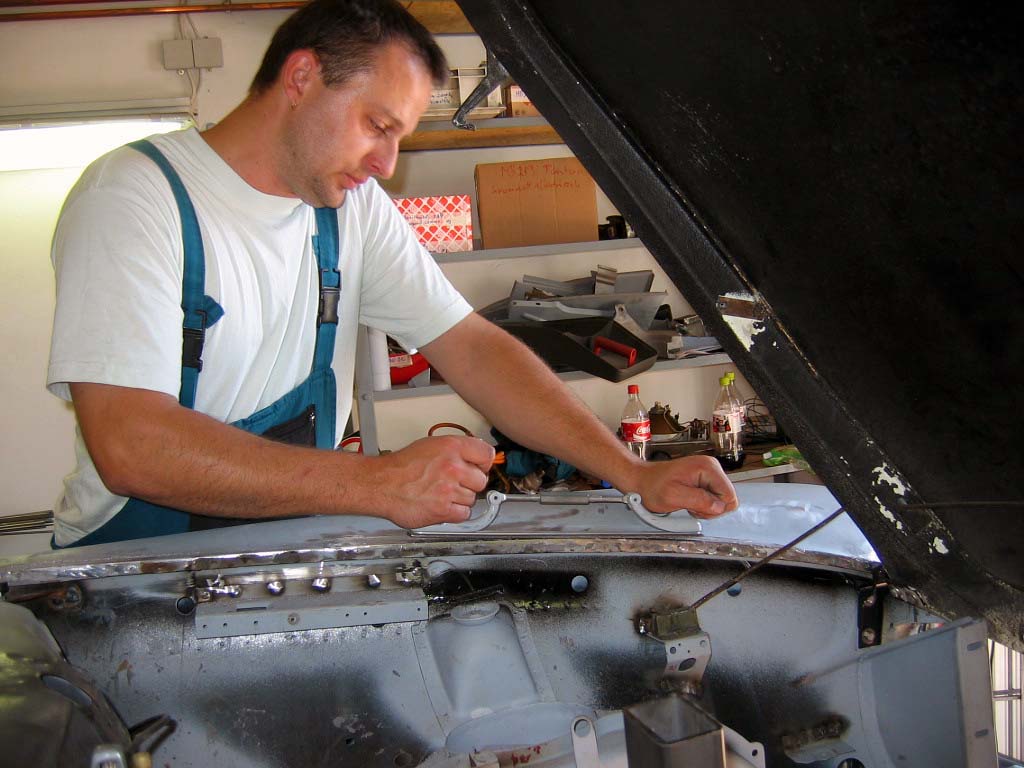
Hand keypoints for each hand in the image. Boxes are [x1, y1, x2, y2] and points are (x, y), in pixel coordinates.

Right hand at [368, 436, 493, 527]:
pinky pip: (464, 514)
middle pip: (481, 480)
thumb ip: (454, 450)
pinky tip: (442, 505)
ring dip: (459, 499)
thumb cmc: (401, 467)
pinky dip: (454, 513)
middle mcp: (453, 467)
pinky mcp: (443, 509)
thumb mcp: (430, 446)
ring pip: (472, 499)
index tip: (478, 468)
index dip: (483, 464)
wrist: (381, 484)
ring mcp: (449, 489)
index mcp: (451, 447)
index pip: (486, 454)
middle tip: (454, 483)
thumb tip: (472, 457)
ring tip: (441, 494)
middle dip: (470, 484)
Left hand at [630, 455, 738, 518]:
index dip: (715, 508)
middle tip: (689, 504)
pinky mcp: (704, 480)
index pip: (729, 496)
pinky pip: (712, 499)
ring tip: (687, 501)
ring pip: (720, 501)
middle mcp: (711, 467)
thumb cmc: (652, 486)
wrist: (642, 481)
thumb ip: (698, 500)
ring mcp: (708, 473)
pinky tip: (689, 500)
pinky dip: (701, 504)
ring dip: (704, 507)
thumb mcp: (673, 496)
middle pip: (727, 499)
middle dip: (709, 508)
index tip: (697, 505)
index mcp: (707, 468)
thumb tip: (718, 506)